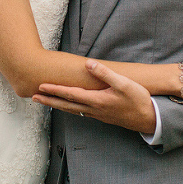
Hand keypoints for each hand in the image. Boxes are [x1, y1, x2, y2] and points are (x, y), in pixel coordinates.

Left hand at [32, 60, 155, 133]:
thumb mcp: (124, 83)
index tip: (41, 86)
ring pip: (72, 110)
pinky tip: (69, 107)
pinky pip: (80, 112)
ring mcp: (97, 115)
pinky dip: (70, 109)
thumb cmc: (138, 100)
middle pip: (66, 105)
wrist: (149, 119)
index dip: (55, 90)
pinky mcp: (102, 116)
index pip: (70, 94)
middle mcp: (94, 110)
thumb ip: (105, 73)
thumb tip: (88, 64)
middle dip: (49, 100)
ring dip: (57, 105)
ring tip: (46, 101)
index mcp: (96, 101)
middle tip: (33, 97)